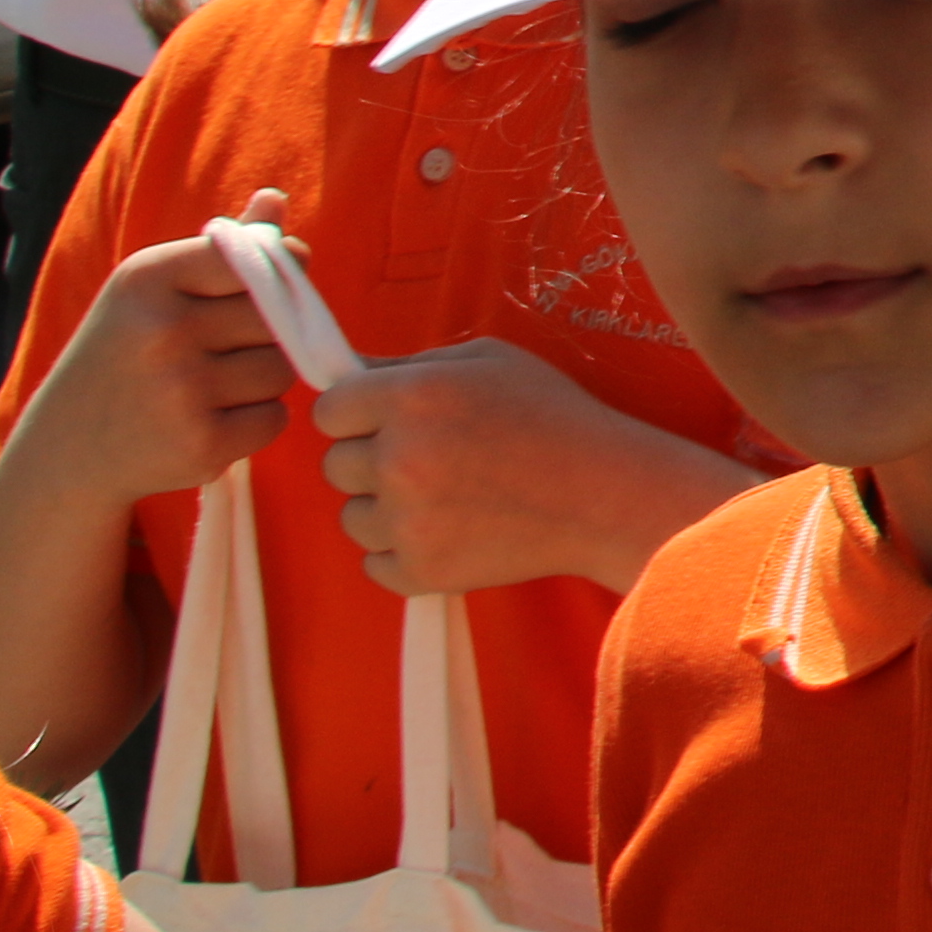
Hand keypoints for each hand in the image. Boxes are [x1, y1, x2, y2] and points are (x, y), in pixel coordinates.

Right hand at [18, 197, 304, 509]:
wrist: (62, 453)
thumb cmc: (124, 354)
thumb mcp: (152, 291)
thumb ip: (222, 248)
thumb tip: (275, 200)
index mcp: (148, 277)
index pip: (258, 258)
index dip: (273, 276)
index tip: (252, 292)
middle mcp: (162, 330)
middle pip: (280, 317)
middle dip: (266, 335)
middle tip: (218, 352)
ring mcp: (180, 391)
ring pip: (281, 369)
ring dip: (262, 380)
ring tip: (207, 388)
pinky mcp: (200, 445)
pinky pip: (275, 418)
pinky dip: (255, 423)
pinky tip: (207, 423)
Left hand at [315, 341, 747, 597]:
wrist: (604, 493)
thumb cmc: (552, 417)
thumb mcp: (489, 361)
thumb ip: (412, 363)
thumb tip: (351, 375)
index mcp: (412, 396)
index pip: (328, 409)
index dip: (356, 413)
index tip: (387, 420)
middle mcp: (399, 457)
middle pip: (336, 465)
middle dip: (373, 460)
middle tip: (433, 458)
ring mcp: (406, 520)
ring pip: (352, 517)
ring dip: (386, 510)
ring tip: (449, 497)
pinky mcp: (419, 570)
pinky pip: (374, 563)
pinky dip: (405, 553)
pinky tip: (452, 530)